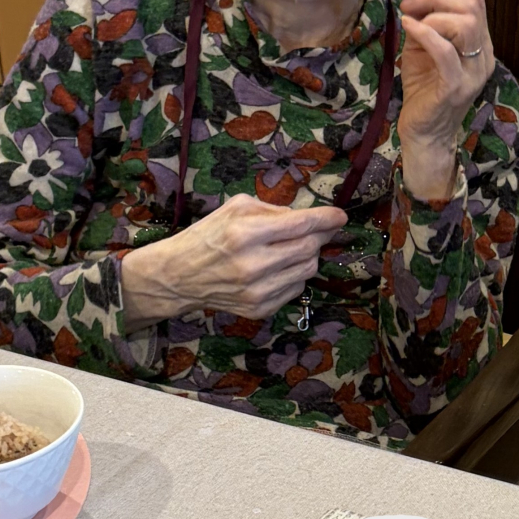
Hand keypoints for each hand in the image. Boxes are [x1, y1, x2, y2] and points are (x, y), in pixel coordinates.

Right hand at [118, 197, 347, 328]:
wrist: (178, 276)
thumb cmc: (208, 236)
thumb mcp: (235, 208)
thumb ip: (273, 210)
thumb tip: (308, 217)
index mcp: (244, 233)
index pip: (300, 225)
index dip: (326, 219)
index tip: (341, 217)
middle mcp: (252, 265)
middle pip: (309, 249)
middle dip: (320, 237)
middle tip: (320, 230)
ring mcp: (257, 291)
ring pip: (307, 270)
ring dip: (308, 255)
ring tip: (292, 248)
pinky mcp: (260, 309)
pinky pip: (296, 289)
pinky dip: (295, 275)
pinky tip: (279, 267)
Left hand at [396, 0, 493, 201]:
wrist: (424, 133)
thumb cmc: (424, 90)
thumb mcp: (422, 46)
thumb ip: (425, 17)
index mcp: (479, 44)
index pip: (476, 0)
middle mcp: (482, 56)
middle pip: (472, 6)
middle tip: (410, 4)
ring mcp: (471, 73)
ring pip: (465, 24)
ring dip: (433, 13)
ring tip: (409, 18)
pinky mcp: (455, 88)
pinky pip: (446, 52)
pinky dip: (426, 33)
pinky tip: (408, 26)